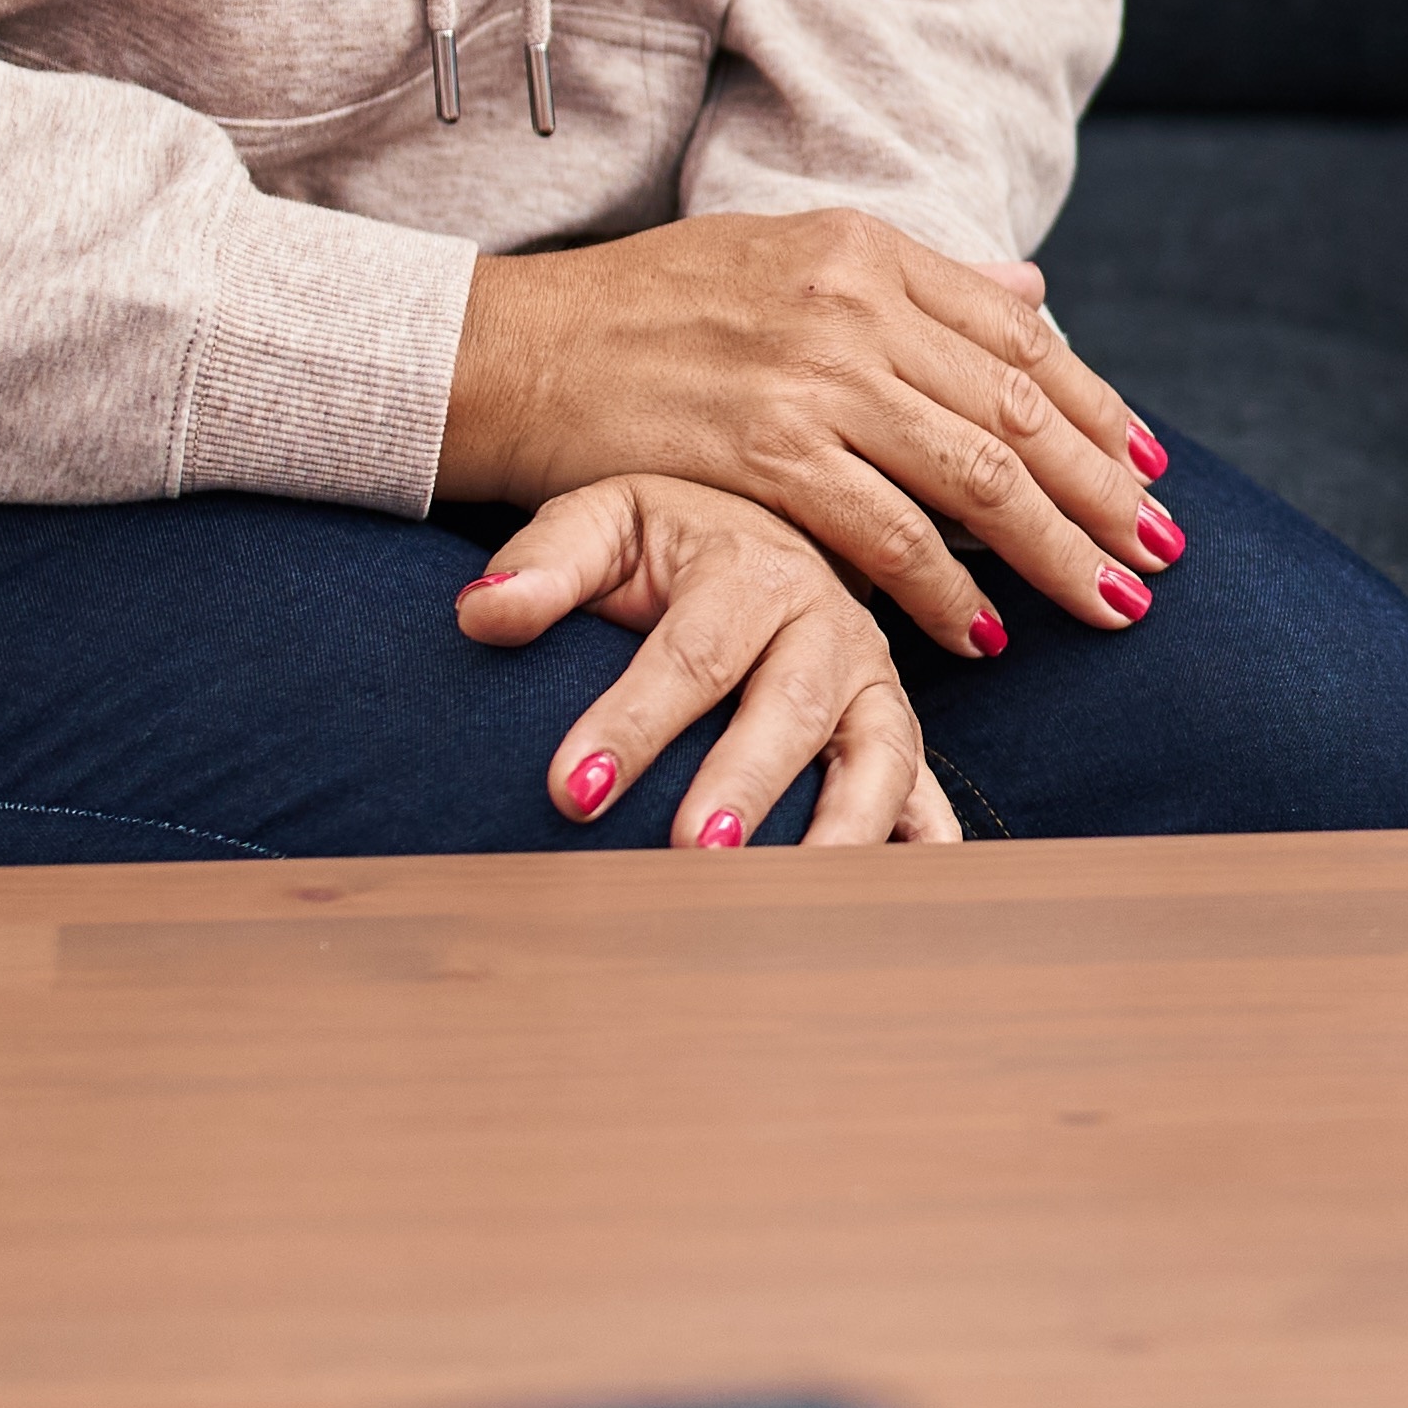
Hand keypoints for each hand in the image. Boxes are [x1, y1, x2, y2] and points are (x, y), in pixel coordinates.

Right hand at [441, 211, 1171, 664]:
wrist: (511, 349)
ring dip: (1056, 551)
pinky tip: (988, 633)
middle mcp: (852, 303)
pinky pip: (890, 536)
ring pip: (977, 476)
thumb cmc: (643, 312)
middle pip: (1021, 409)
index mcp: (866, 249)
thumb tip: (1033, 296)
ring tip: (1109, 603)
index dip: (1101, 410)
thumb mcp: (786, 259)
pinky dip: (950, 591)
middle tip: (1160, 554)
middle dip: (1105, 492)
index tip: (1150, 471)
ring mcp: (810, 377)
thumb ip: (915, 284)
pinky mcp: (762, 452)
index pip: (1023, 337)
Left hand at [457, 470, 957, 848]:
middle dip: (746, 782)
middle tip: (696, 853)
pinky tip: (917, 888)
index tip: (573, 793)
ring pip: (880, 752)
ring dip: (847, 826)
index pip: (688, 653)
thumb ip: (543, 563)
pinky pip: (923, 785)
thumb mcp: (603, 521)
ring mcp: (872, 679)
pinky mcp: (890, 725)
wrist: (766, 512)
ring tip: (800, 894)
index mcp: (749, 567)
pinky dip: (927, 839)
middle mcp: (826, 621)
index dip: (633, 724)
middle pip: (791, 706)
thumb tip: (480, 612)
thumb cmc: (667, 537)